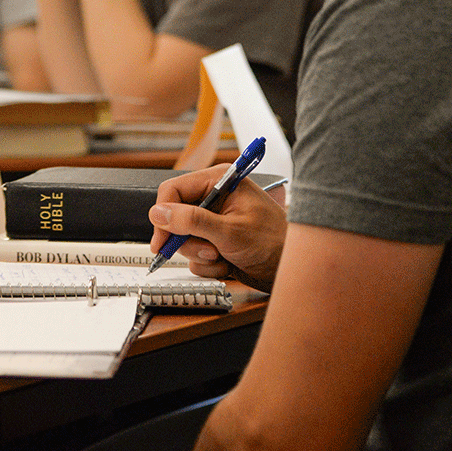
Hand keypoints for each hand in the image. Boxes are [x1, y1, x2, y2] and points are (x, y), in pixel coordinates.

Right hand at [149, 165, 288, 290]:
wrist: (293, 270)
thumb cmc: (274, 242)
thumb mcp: (229, 231)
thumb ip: (192, 220)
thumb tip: (158, 212)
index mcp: (219, 182)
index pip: (174, 190)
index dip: (164, 214)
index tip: (160, 240)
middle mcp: (215, 199)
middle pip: (176, 218)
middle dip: (189, 241)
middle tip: (209, 250)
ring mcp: (214, 223)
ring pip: (184, 240)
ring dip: (201, 255)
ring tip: (223, 256)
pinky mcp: (216, 242)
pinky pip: (195, 256)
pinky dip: (209, 265)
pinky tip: (228, 264)